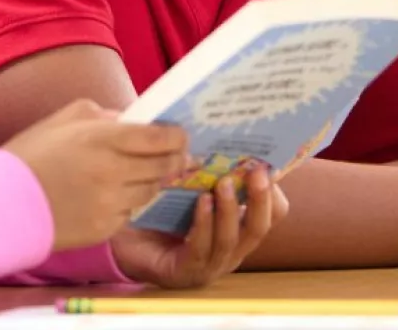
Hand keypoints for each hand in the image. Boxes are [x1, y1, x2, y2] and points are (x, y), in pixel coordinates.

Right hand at [3, 99, 187, 250]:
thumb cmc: (30, 156)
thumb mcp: (63, 119)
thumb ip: (102, 115)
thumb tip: (128, 120)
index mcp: (103, 139)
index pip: (159, 138)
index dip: (177, 137)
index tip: (181, 136)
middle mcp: (112, 171)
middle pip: (163, 167)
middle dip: (175, 160)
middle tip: (180, 156)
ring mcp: (109, 203)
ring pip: (150, 191)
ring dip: (153, 181)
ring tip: (150, 173)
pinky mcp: (103, 229)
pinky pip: (130, 213)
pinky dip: (130, 203)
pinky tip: (118, 195)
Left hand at [114, 166, 288, 288]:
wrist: (123, 234)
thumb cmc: (163, 203)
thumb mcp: (195, 181)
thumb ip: (216, 165)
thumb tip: (229, 126)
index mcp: (241, 225)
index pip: (274, 212)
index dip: (274, 190)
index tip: (268, 164)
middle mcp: (232, 248)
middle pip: (259, 227)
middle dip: (260, 199)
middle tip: (257, 171)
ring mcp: (210, 264)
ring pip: (231, 239)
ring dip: (229, 209)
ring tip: (223, 182)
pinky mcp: (184, 271)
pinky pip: (200, 249)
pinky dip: (203, 224)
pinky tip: (201, 201)